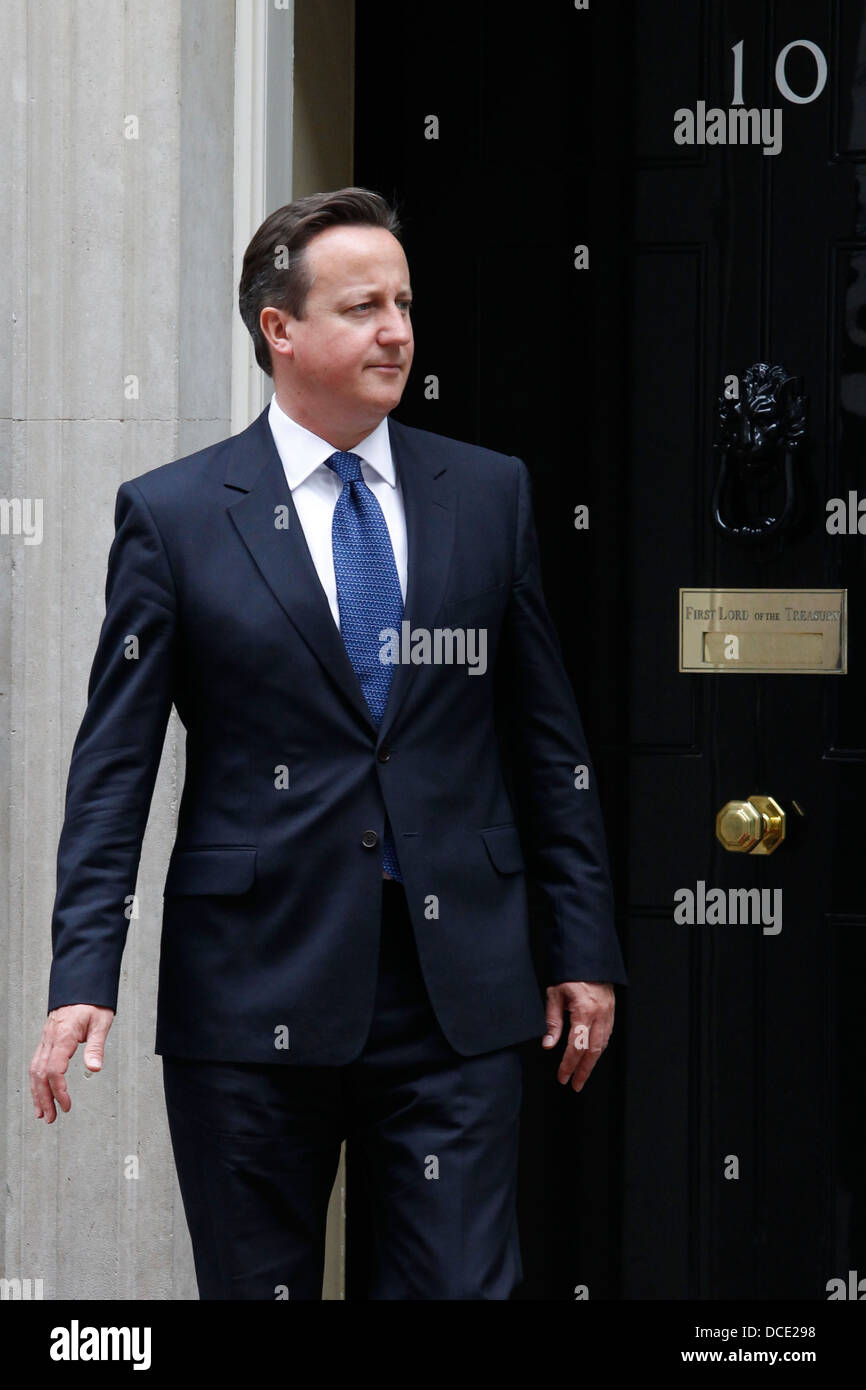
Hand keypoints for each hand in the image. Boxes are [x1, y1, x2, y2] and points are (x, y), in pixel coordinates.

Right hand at [29, 1005, 114, 1122]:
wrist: (82, 986)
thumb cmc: (92, 1003)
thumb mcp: (101, 1022)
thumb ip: (97, 1046)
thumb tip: (94, 1068)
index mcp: (63, 1036)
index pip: (54, 1070)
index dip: (58, 1090)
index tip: (66, 1104)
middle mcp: (50, 1039)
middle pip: (40, 1074)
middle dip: (44, 1098)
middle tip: (50, 1118)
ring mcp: (46, 1040)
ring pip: (34, 1071)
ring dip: (37, 1093)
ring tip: (43, 1113)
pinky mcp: (46, 1040)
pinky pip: (37, 1064)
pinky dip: (37, 1081)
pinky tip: (40, 1092)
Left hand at [542, 981, 614, 1091]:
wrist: (588, 958)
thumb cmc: (570, 973)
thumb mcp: (554, 995)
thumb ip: (552, 1021)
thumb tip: (549, 1045)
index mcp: (584, 1011)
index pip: (576, 1046)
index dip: (569, 1065)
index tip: (562, 1077)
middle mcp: (599, 1015)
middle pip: (593, 1051)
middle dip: (584, 1071)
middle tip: (575, 1085)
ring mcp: (608, 1014)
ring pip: (602, 1045)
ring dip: (592, 1063)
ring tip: (582, 1074)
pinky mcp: (611, 1012)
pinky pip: (607, 1035)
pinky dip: (598, 1049)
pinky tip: (592, 1055)